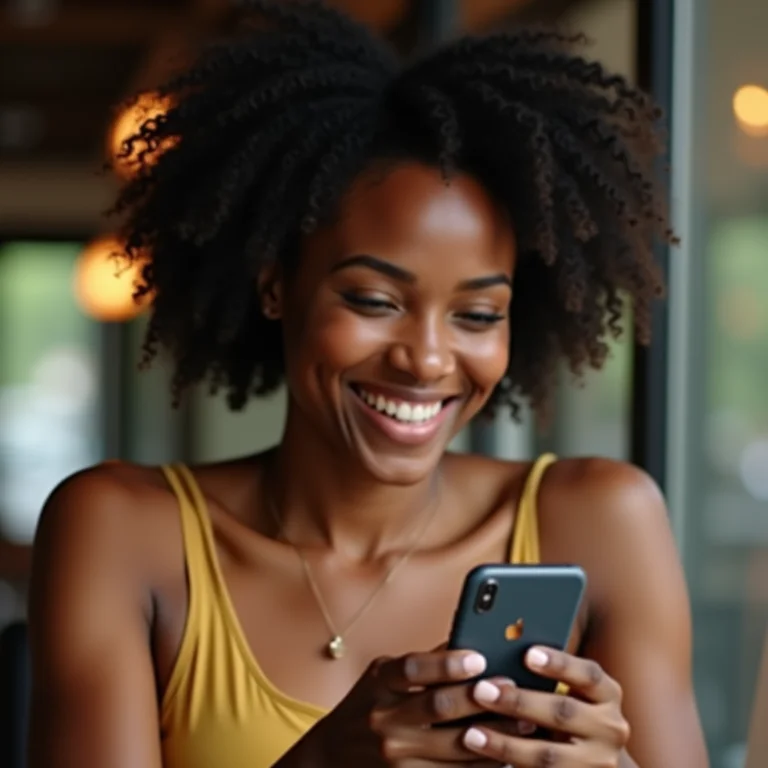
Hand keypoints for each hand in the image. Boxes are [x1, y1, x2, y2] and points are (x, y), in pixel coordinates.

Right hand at [283, 647, 528, 766]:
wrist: (330, 757)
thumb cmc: (368, 704)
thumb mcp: (383, 676)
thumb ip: (422, 663)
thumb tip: (469, 641)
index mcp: (379, 682)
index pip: (413, 668)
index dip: (446, 663)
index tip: (479, 657)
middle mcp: (382, 719)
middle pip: (437, 708)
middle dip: (479, 698)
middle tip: (513, 688)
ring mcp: (393, 756)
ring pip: (452, 746)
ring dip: (492, 734)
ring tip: (524, 721)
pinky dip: (482, 764)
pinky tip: (507, 754)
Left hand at [461, 647, 630, 766]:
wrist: (592, 761)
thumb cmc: (566, 710)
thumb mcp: (569, 689)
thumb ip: (543, 674)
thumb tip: (497, 647)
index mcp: (607, 693)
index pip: (588, 674)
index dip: (559, 663)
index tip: (527, 653)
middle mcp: (610, 728)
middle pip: (562, 713)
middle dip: (518, 702)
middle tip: (480, 690)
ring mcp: (597, 763)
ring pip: (548, 756)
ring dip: (505, 744)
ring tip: (470, 734)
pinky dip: (508, 766)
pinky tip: (483, 756)